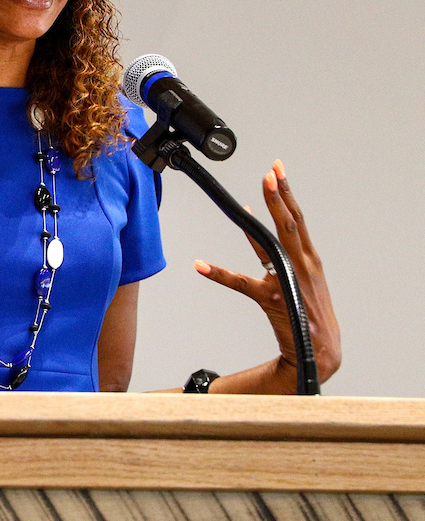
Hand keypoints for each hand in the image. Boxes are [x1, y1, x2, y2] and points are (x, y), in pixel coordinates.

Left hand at [193, 160, 340, 382]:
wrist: (318, 350)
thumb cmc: (307, 310)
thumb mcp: (300, 276)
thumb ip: (282, 252)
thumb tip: (260, 226)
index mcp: (309, 258)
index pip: (296, 219)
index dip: (286, 194)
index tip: (277, 171)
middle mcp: (302, 265)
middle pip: (290, 225)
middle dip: (280, 197)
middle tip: (271, 172)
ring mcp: (288, 282)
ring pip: (271, 246)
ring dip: (257, 226)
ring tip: (245, 206)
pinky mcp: (271, 299)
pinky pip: (240, 283)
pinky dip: (219, 273)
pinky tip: (201, 265)